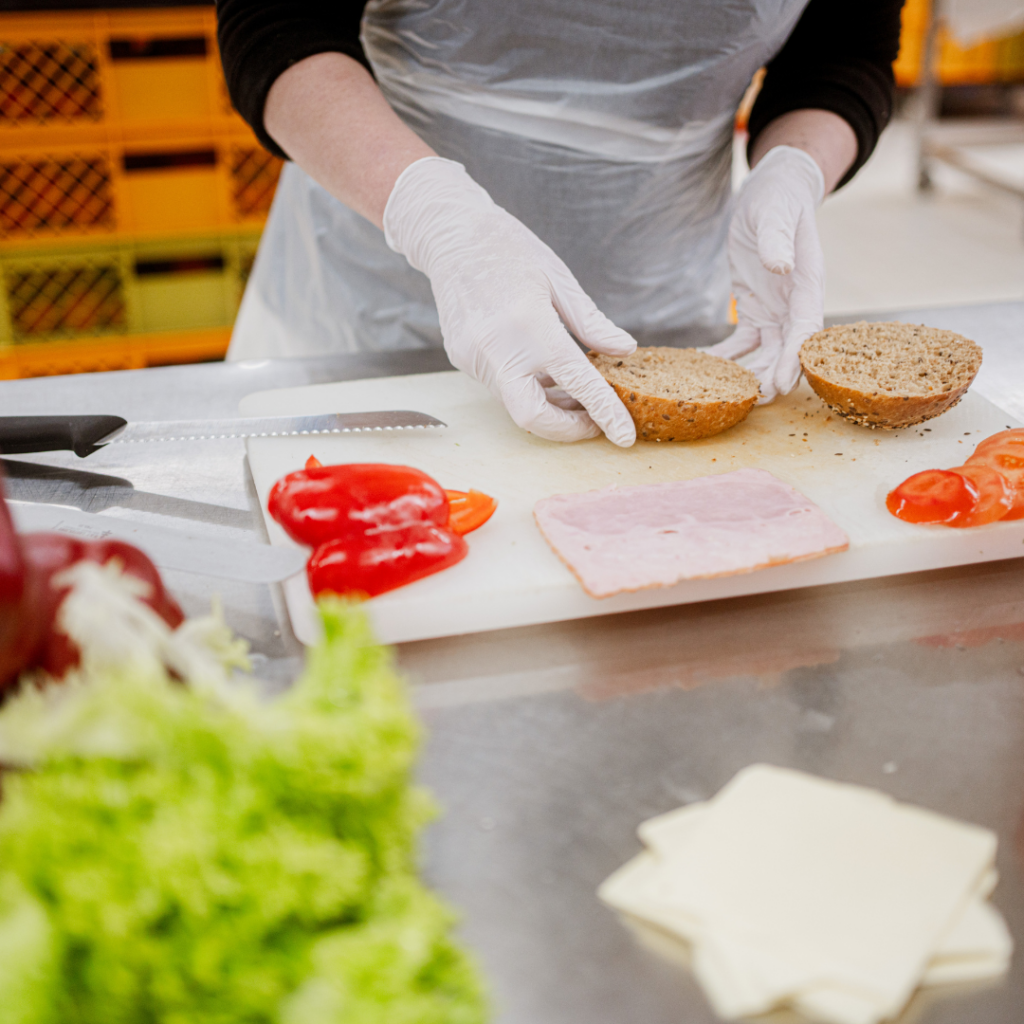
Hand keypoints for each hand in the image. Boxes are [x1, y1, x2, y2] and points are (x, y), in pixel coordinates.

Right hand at [383, 158, 636, 444]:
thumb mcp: (559, 279)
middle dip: (567, 429)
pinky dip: (528, 387)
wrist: (450, 234)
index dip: (605, 413)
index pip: (577, 383)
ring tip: (574, 391)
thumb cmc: (507, 248)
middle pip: (534, 418)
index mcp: (530, 325)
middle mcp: (498, 349)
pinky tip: (542, 371)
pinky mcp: (463, 359)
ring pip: (517, 404)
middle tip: (594, 422)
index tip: (624, 436)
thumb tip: (624, 348)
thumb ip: (590, 322)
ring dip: (550, 406)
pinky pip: (501, 386)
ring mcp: (475, 358)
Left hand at [705, 146, 825, 402]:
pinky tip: (705, 370)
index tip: (784, 382)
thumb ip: (777, 240)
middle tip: (756, 402)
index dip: (796, 358)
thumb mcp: (774, 215)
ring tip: (731, 398)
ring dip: (752, 375)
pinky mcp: (755, 310)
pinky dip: (727, 358)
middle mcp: (795, 304)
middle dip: (774, 377)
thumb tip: (781, 264)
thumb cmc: (778, 200)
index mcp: (808, 284)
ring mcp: (776, 311)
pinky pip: (742, 343)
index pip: (806, 329)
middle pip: (788, 350)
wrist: (772, 194)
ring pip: (766, 353)